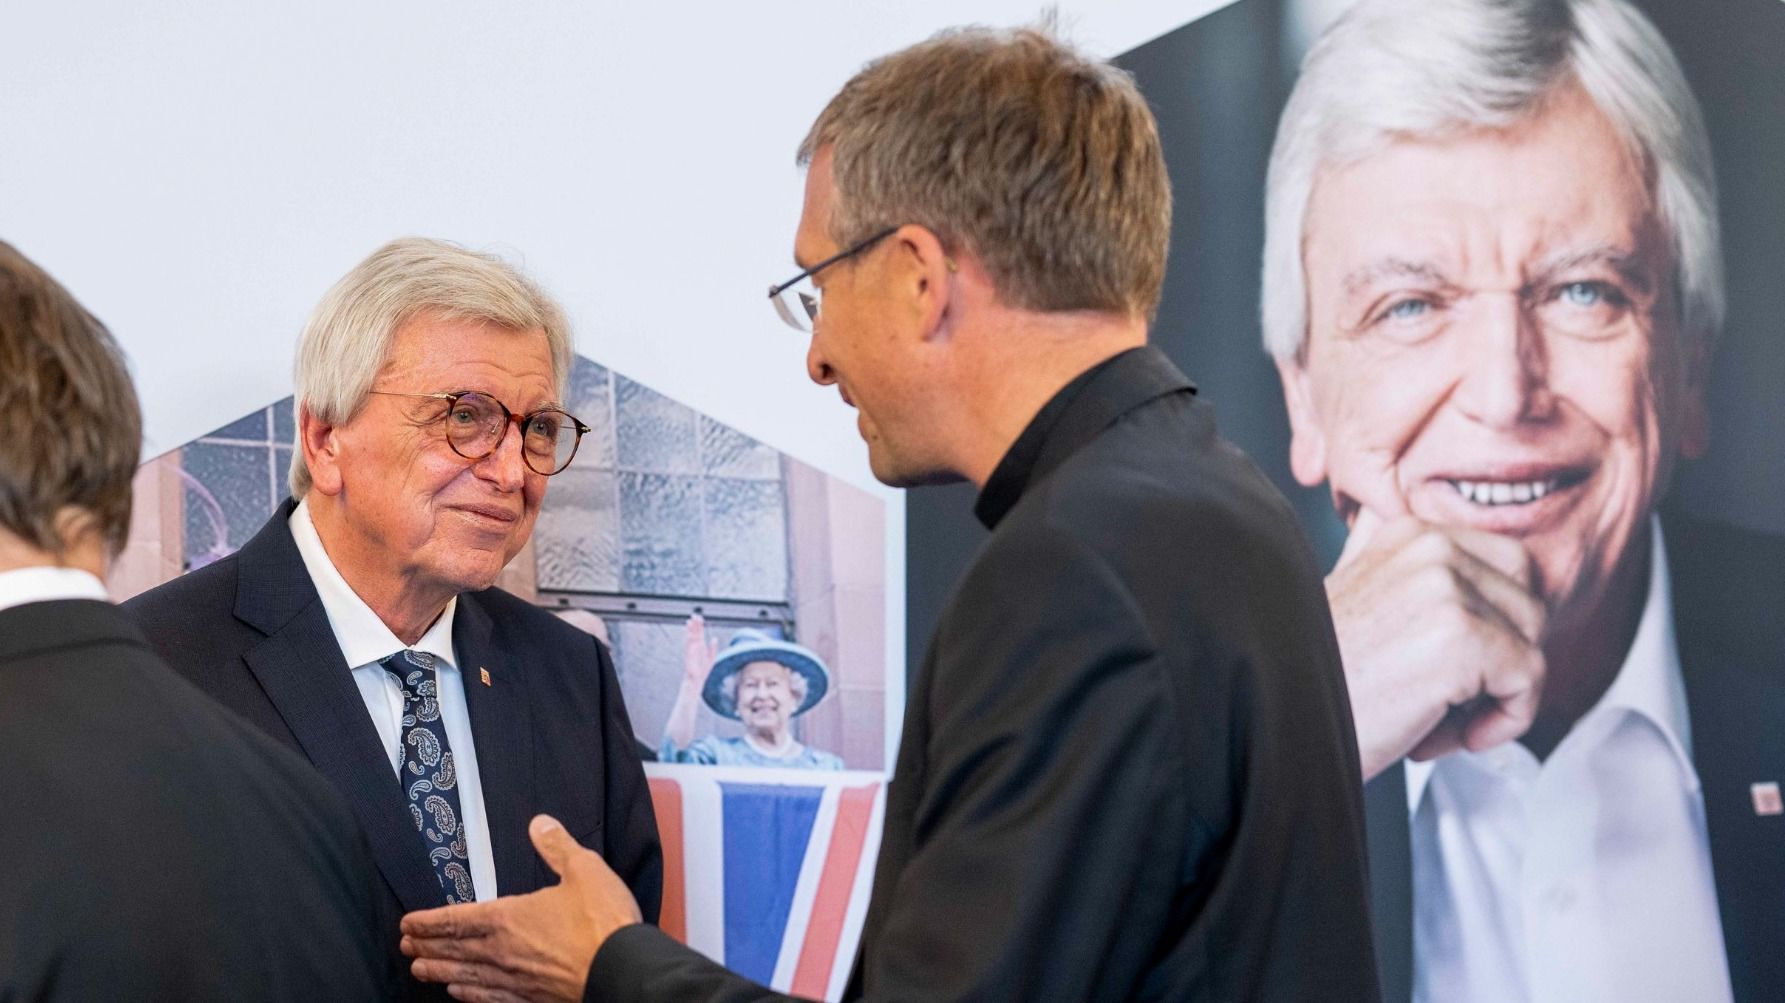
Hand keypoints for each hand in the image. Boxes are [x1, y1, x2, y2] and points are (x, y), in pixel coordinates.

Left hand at [401, 815, 643, 1002]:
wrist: (622, 970)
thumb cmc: (603, 922)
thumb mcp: (584, 870)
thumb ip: (557, 847)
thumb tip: (540, 824)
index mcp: (510, 918)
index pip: (457, 919)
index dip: (429, 921)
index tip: (409, 922)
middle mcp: (503, 952)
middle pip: (454, 950)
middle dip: (427, 946)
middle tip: (405, 946)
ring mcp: (515, 980)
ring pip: (465, 976)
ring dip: (439, 972)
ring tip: (419, 970)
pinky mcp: (531, 999)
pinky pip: (490, 998)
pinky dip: (469, 996)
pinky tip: (458, 994)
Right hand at [683, 614, 716, 686]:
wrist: (697, 680)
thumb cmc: (703, 671)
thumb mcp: (711, 658)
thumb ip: (713, 648)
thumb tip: (714, 638)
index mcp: (700, 646)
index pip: (700, 633)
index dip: (699, 625)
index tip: (700, 617)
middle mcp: (695, 647)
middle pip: (694, 633)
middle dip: (694, 624)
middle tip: (694, 615)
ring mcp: (691, 651)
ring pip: (689, 638)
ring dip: (689, 630)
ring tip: (689, 622)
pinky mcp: (688, 656)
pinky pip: (688, 647)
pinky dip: (688, 641)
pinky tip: (689, 635)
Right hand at [1327, 509, 1546, 781]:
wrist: (1278, 722)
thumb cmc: (1320, 680)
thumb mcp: (1362, 599)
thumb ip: (1410, 573)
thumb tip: (1474, 577)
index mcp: (1410, 533)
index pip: (1510, 566)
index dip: (1497, 626)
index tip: (1450, 669)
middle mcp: (1431, 547)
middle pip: (1529, 604)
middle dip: (1501, 661)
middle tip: (1443, 701)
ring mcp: (1446, 589)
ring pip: (1532, 644)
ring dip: (1496, 697)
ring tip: (1434, 720)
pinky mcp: (1461, 638)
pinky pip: (1528, 681)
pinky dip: (1502, 722)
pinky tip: (1440, 736)